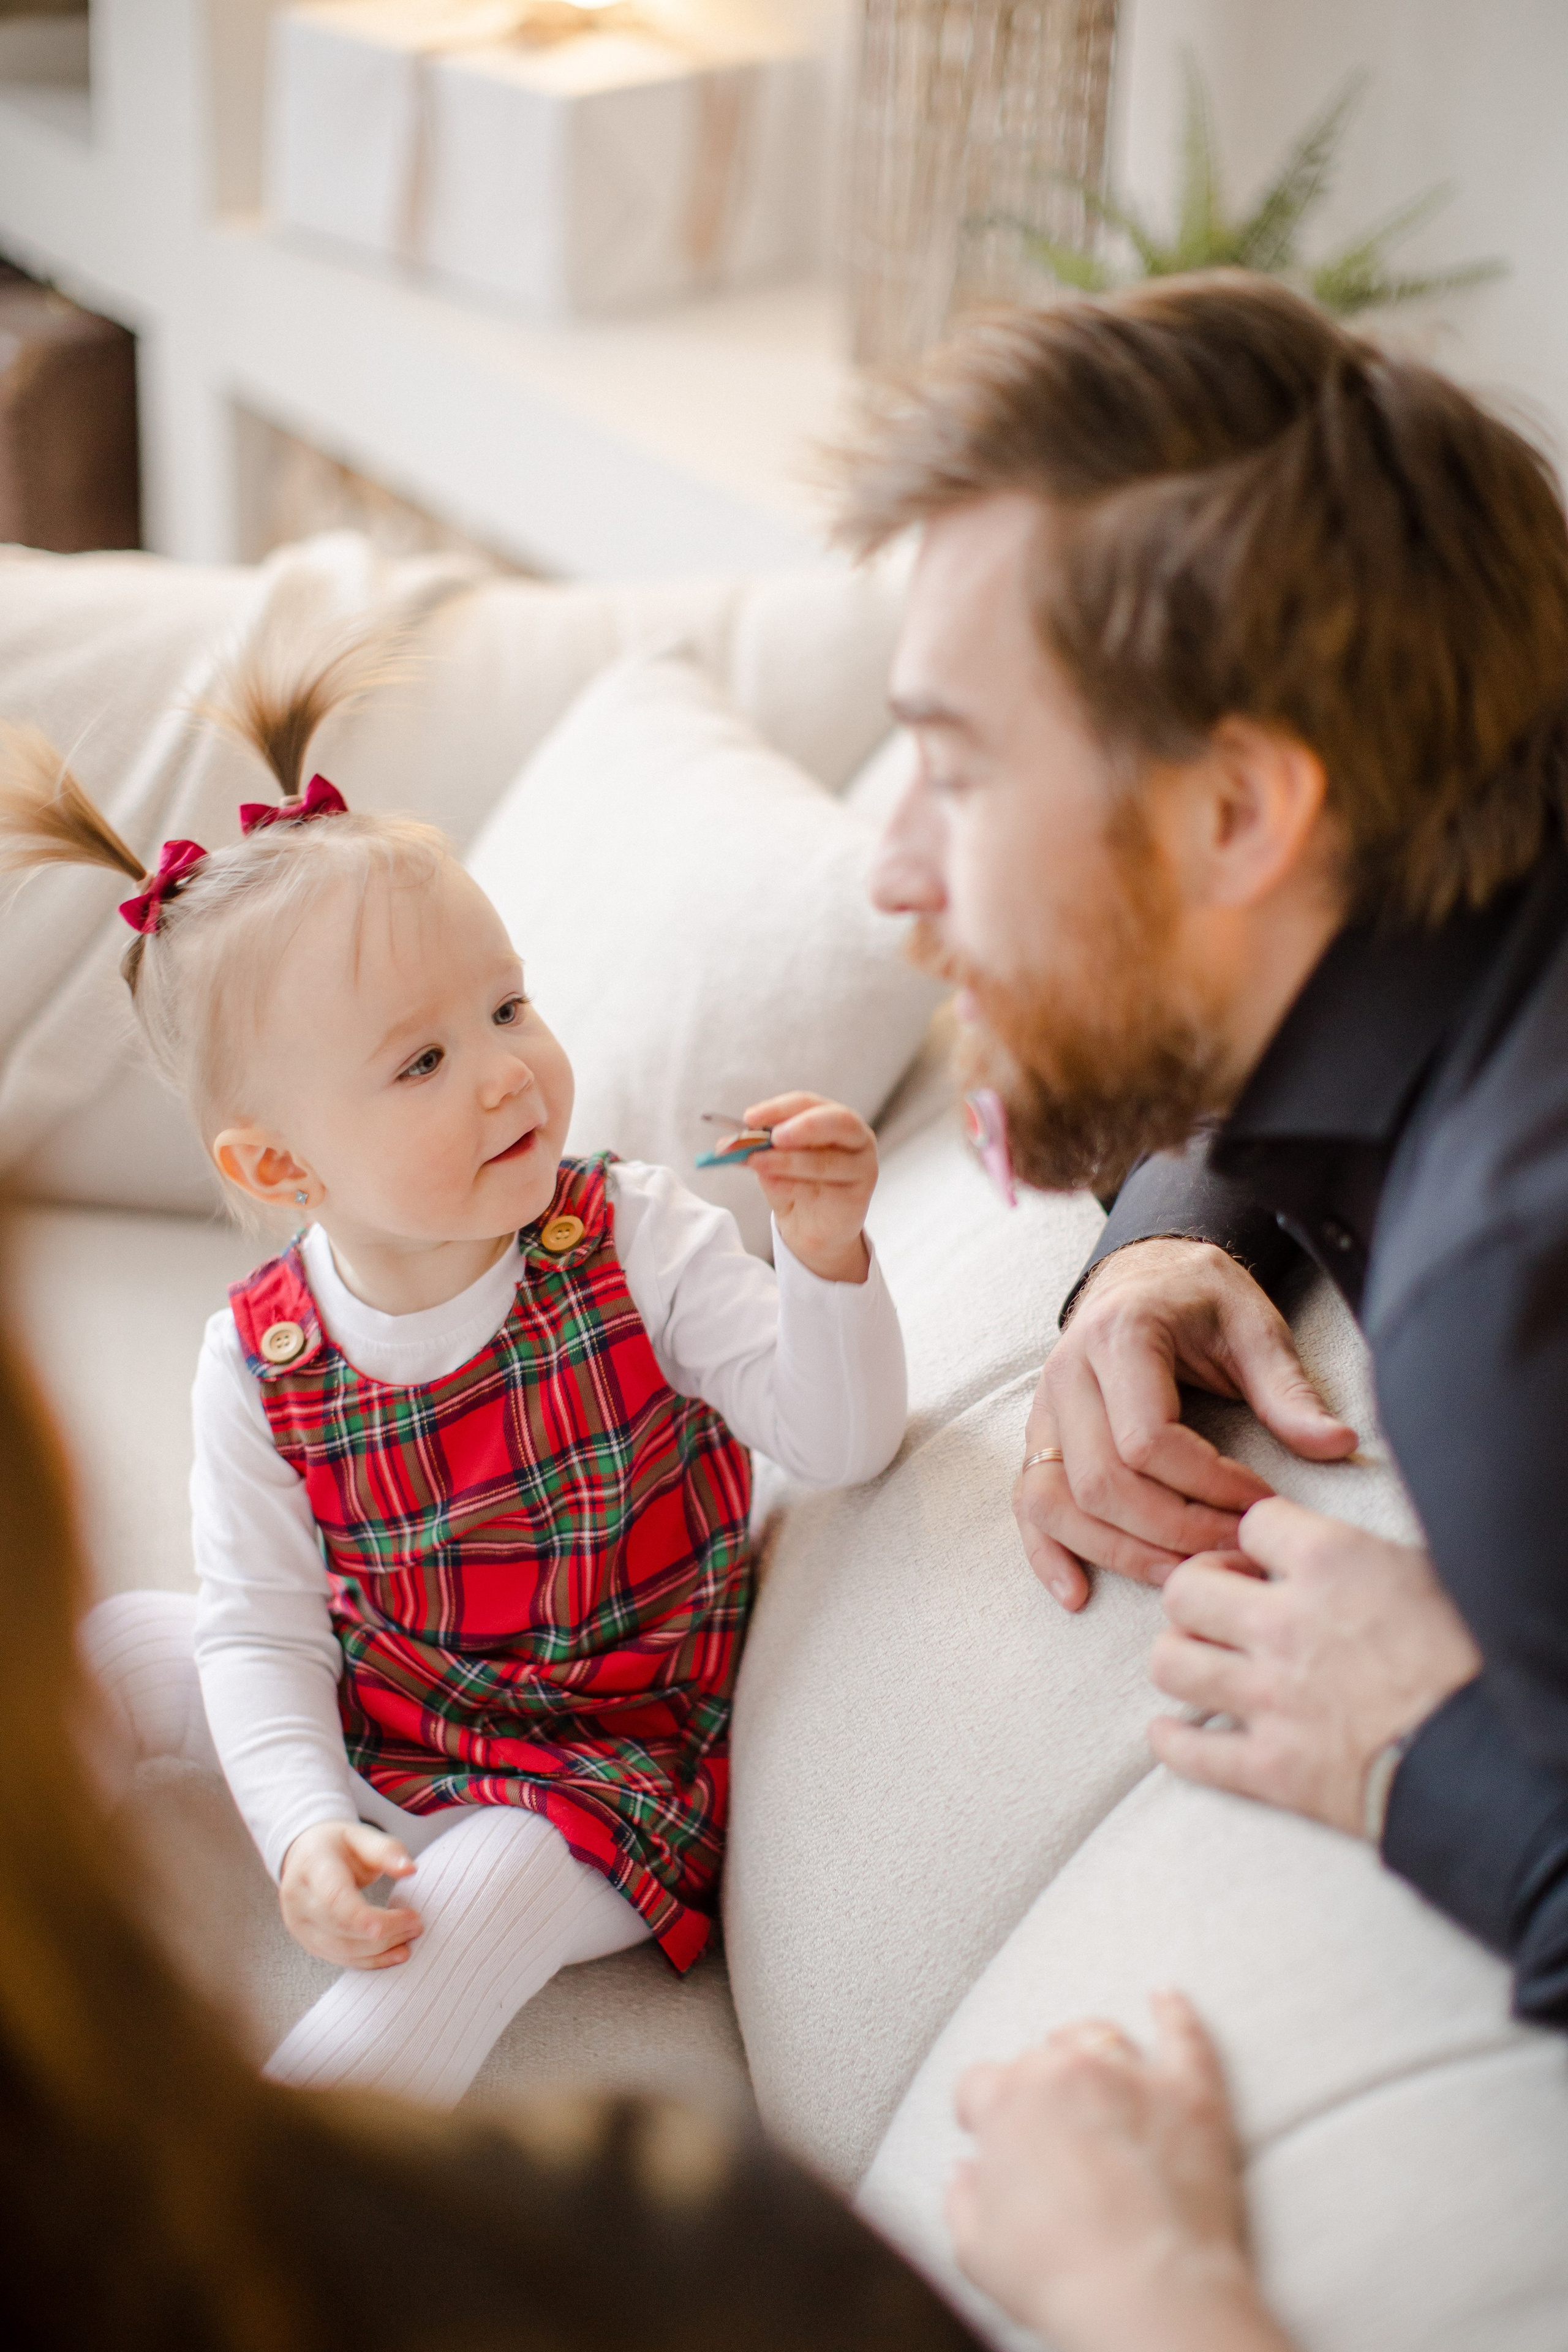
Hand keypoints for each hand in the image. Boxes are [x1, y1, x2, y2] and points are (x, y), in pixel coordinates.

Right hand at [279, 1819, 422, 1967]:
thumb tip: (410, 1870)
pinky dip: (370, 1960)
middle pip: (341, 1926)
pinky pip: (340, 1959)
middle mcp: (298, 1897)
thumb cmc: (338, 1845)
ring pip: (341, 1949)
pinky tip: (395, 1953)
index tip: (394, 1923)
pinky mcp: (308, 1942)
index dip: (360, 1915)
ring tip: (410, 1937)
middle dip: (385, 1929)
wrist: (305, 1857)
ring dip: (380, 1949)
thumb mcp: (360, 1835)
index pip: (334, 1896)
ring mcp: (299, 1924)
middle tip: (417, 1922)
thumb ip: (385, 1850)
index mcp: (312, 1864)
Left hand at [744, 1092, 875, 1284]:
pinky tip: (773, 1185)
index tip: (749, 1117)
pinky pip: (821, 1189)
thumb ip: (759, 1148)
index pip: (809, 1103)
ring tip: (756, 1163)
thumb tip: (727, 1144)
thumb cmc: (797, 1184)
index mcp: (834, 1118)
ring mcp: (862, 1167)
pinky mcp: (857, 1197)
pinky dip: (791, 1186)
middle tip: (773, 1137)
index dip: (779, 1108)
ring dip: (786, 1161)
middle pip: (837, 1122)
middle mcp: (856, 1138)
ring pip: (824, 1161)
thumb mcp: (774, 1160)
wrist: (813, 1227)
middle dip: (801, 1127)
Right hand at [948, 1994, 1291, 2351]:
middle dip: (1035, 2087)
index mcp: (1008, 2102)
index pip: (978, 2085)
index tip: (985, 2132)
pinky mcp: (1192, 2094)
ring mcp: (1134, 2076)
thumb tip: (966, 2176)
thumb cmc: (1060, 2278)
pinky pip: (1185, 2036)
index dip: (979, 2112)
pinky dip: (1175, 2014)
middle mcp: (1067, 2072)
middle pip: (1040, 2058)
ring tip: (1087, 2065)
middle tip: (1043, 2129)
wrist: (1149, 2296)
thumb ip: (963, 2199)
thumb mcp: (977, 2249)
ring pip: (1101, 2036)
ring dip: (1087, 2048)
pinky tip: (1167, 1998)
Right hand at [1016, 1239, 1357, 1611]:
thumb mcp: (1254, 1326)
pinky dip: (1046, 1550)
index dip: (1207, 1487)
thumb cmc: (1202, 1297)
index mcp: (1121, 1335)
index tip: (1261, 1503)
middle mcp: (1068, 1371)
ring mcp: (1045, 1406)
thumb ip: (1287, 1389)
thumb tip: (1336, 1445)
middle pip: (1101, 1481)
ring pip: (1057, 1500)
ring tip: (1182, 1577)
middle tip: (1232, 1550)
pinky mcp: (1038, 1434)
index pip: (1146, 1440)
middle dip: (1170, 1531)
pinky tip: (1077, 1590)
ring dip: (1119, 1552)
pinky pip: (1027, 1500)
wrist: (1146, 1271)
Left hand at [1149, 1498, 1482, 1835]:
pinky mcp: (1271, 1768)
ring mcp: (1271, 1699)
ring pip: (1172, 1663)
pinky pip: (1190, 1752)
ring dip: (1182, 1659)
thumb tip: (1340, 1543)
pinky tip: (1174, 1733)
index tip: (1265, 1558)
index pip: (1252, 1522)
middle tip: (1222, 1606)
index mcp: (1330, 1562)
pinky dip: (1173, 1743)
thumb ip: (1367, 1554)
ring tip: (1202, 1662)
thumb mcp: (1429, 1574)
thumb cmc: (1474, 1659)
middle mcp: (1284, 1623)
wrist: (1494, 1761)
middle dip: (1198, 1592)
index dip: (1258, 1539)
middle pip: (1185, 1589)